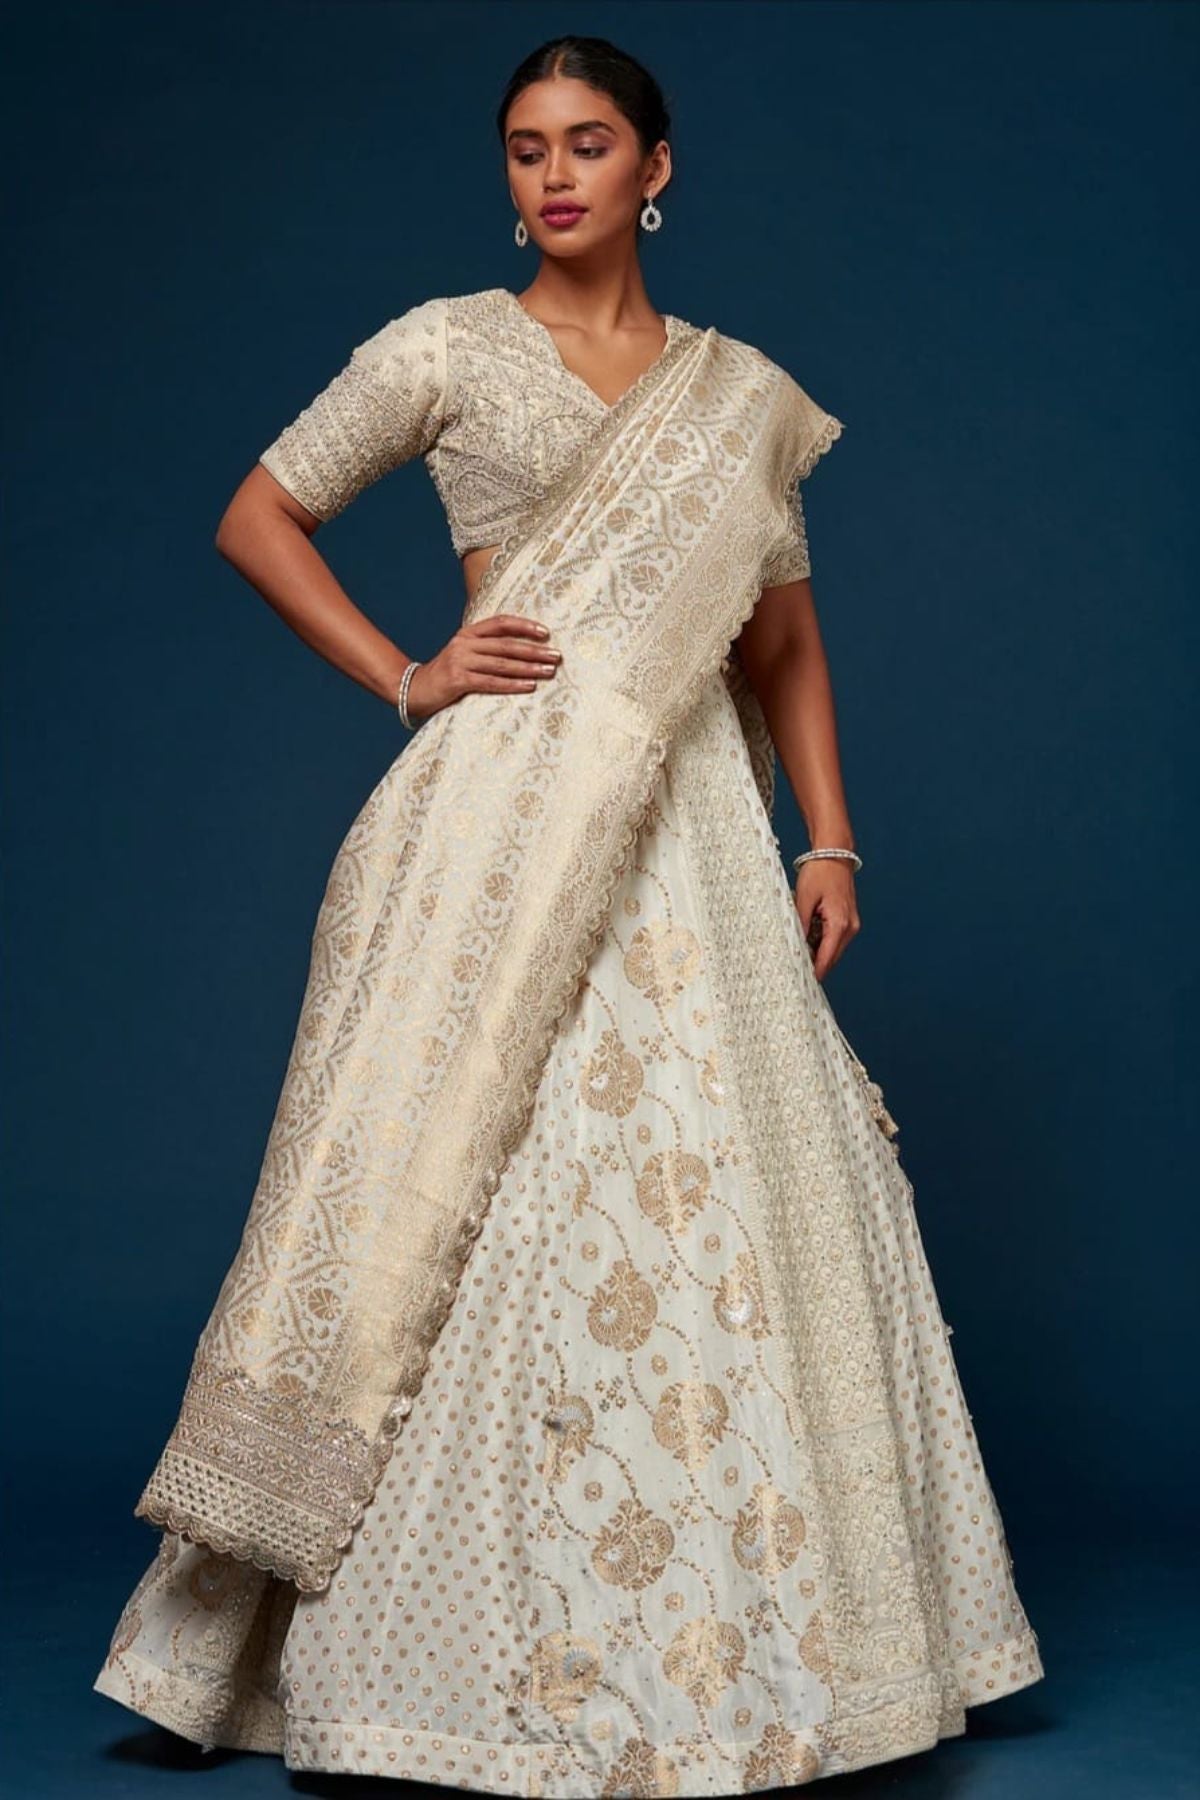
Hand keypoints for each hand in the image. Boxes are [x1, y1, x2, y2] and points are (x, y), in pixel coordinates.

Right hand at [406, 615, 561, 720]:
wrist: (414, 689)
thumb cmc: (446, 674)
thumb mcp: (463, 654)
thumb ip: (485, 649)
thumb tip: (521, 650)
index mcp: (468, 633)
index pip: (500, 623)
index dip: (524, 626)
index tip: (546, 633)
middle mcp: (464, 643)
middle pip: (506, 644)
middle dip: (534, 650)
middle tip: (557, 656)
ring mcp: (460, 661)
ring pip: (501, 664)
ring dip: (528, 668)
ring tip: (548, 672)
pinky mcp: (457, 681)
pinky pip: (491, 683)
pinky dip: (512, 684)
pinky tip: (529, 686)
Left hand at [794, 858, 859, 981]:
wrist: (834, 853)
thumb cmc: (819, 872)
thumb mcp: (803, 899)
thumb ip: (800, 926)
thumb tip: (796, 948)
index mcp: (839, 925)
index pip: (826, 959)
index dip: (814, 973)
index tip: (800, 984)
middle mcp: (849, 927)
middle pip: (831, 958)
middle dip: (814, 966)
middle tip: (792, 972)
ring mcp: (851, 924)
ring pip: (832, 949)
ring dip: (817, 953)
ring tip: (796, 955)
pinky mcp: (847, 919)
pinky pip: (834, 938)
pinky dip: (821, 942)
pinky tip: (806, 939)